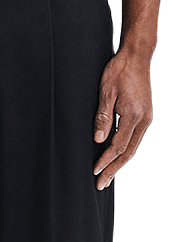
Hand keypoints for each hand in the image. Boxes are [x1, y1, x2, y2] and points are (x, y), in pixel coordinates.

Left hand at [93, 47, 153, 188]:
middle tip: (101, 184)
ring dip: (120, 163)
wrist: (137, 57)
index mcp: (134, 116)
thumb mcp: (106, 92)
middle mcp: (144, 120)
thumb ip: (103, 117)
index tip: (94, 171)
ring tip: (109, 176)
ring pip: (134, 148)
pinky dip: (126, 151)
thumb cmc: (119, 71)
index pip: (117, 146)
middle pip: (128, 152)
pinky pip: (136, 139)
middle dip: (114, 169)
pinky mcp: (147, 115)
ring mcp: (147, 118)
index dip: (105, 160)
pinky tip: (118, 157)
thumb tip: (98, 140)